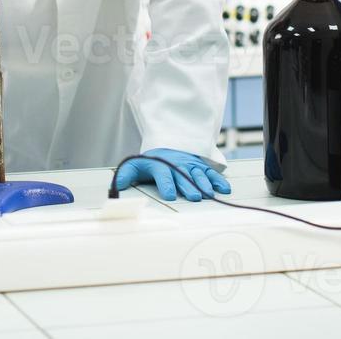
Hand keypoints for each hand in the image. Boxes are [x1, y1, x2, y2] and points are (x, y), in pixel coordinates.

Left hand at [114, 148, 230, 202]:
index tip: (169, 195)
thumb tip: (117, 186)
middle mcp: (177, 164)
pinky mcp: (200, 165)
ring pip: (198, 173)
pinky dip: (218, 179)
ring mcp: (190, 164)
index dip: (166, 184)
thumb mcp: (135, 165)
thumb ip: (126, 175)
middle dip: (189, 186)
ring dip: (204, 183)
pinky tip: (224, 189)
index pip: (163, 174)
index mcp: (161, 165)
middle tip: (194, 197)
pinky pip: (210, 172)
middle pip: (183, 175)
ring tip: (209, 194)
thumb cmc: (151, 161)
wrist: (166, 144)